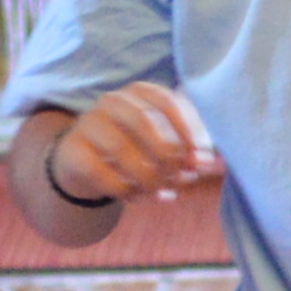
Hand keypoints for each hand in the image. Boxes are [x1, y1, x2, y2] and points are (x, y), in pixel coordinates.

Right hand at [50, 83, 220, 203]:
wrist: (84, 161)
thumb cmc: (137, 148)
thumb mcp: (164, 142)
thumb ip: (191, 150)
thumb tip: (218, 165)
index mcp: (139, 92)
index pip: (167, 101)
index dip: (188, 130)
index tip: (204, 157)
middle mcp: (112, 101)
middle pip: (143, 121)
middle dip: (170, 153)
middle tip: (188, 178)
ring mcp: (88, 123)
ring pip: (121, 148)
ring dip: (150, 175)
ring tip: (168, 192)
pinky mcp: (71, 151)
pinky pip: (101, 172)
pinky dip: (126, 190)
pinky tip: (142, 199)